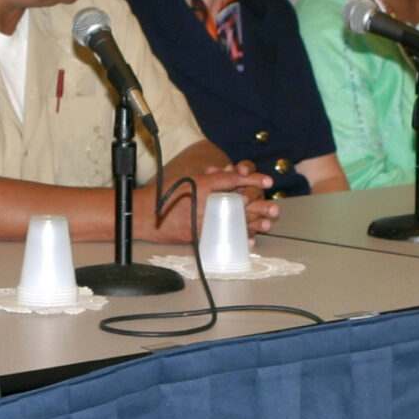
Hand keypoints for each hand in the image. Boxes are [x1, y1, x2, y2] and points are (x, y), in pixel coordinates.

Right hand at [142, 162, 282, 242]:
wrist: (144, 215)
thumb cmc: (163, 195)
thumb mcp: (187, 179)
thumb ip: (209, 179)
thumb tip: (231, 177)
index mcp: (202, 184)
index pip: (232, 179)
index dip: (252, 178)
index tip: (268, 181)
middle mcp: (205, 201)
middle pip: (238, 202)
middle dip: (259, 205)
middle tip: (274, 207)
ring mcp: (203, 220)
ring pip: (234, 220)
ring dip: (253, 222)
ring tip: (268, 223)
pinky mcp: (199, 235)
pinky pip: (221, 237)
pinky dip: (237, 239)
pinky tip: (249, 241)